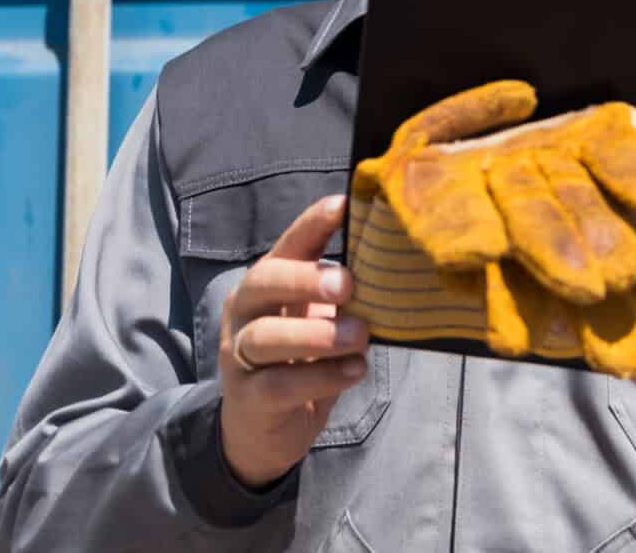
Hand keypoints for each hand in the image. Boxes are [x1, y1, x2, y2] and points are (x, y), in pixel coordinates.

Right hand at [218, 195, 370, 488]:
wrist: (263, 431)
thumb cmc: (301, 361)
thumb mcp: (321, 320)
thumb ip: (344, 296)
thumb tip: (396, 264)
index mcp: (268, 282)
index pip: (288, 244)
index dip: (312, 223)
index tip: (344, 204)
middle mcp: (245, 311)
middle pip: (264, 281)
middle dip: (306, 279)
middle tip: (349, 285)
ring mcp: (239, 355)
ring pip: (266, 336)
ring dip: (318, 335)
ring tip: (359, 337)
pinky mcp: (248, 398)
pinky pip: (279, 384)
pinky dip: (321, 377)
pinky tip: (354, 371)